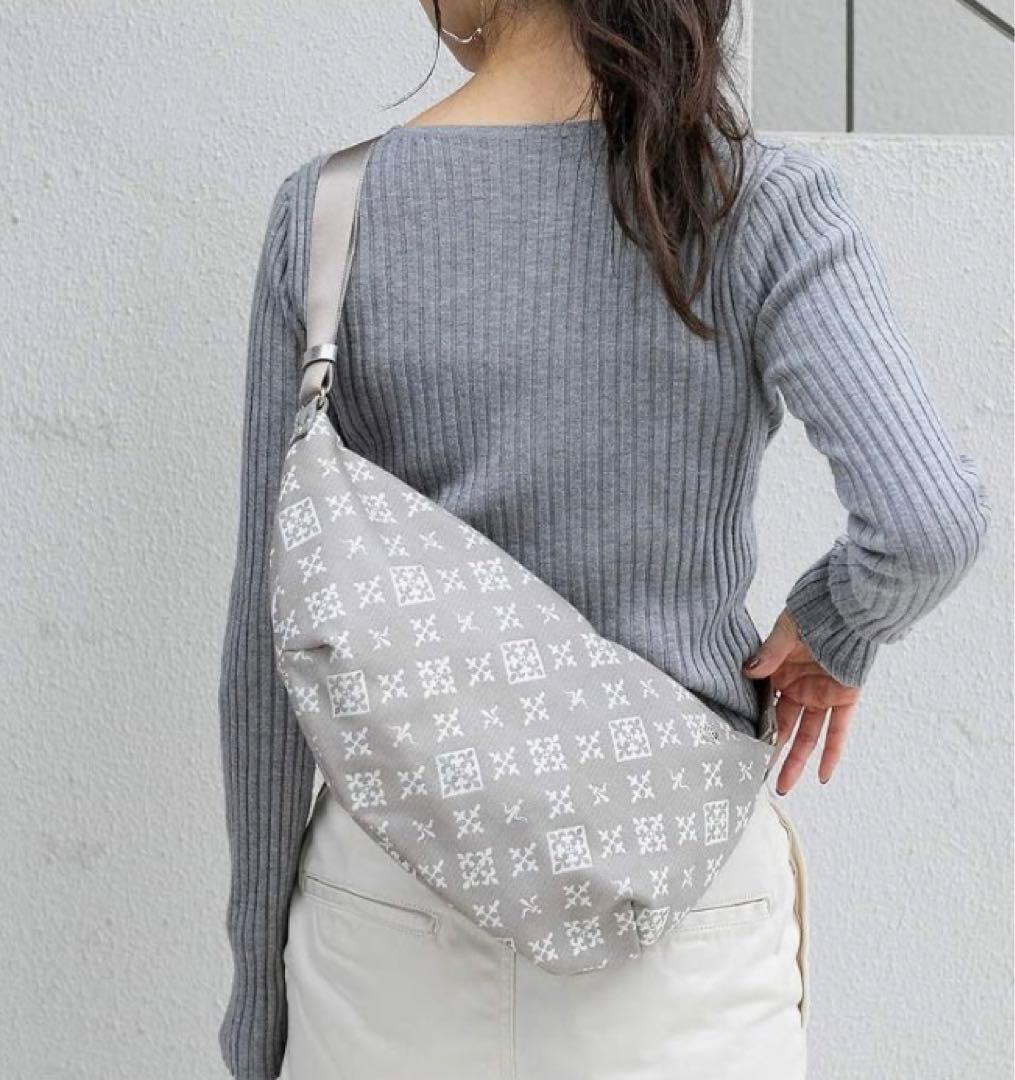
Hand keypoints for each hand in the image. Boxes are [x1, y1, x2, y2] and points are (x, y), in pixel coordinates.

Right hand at [742, 609, 859, 793]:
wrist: (849, 608)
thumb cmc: (813, 612)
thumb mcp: (786, 631)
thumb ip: (769, 653)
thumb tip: (749, 670)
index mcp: (777, 673)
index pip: (762, 706)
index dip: (754, 726)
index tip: (741, 747)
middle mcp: (796, 688)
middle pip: (782, 727)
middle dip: (771, 752)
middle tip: (758, 776)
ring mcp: (819, 696)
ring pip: (807, 736)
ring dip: (797, 760)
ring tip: (783, 785)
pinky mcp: (843, 699)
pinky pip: (838, 732)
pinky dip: (832, 753)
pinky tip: (823, 776)